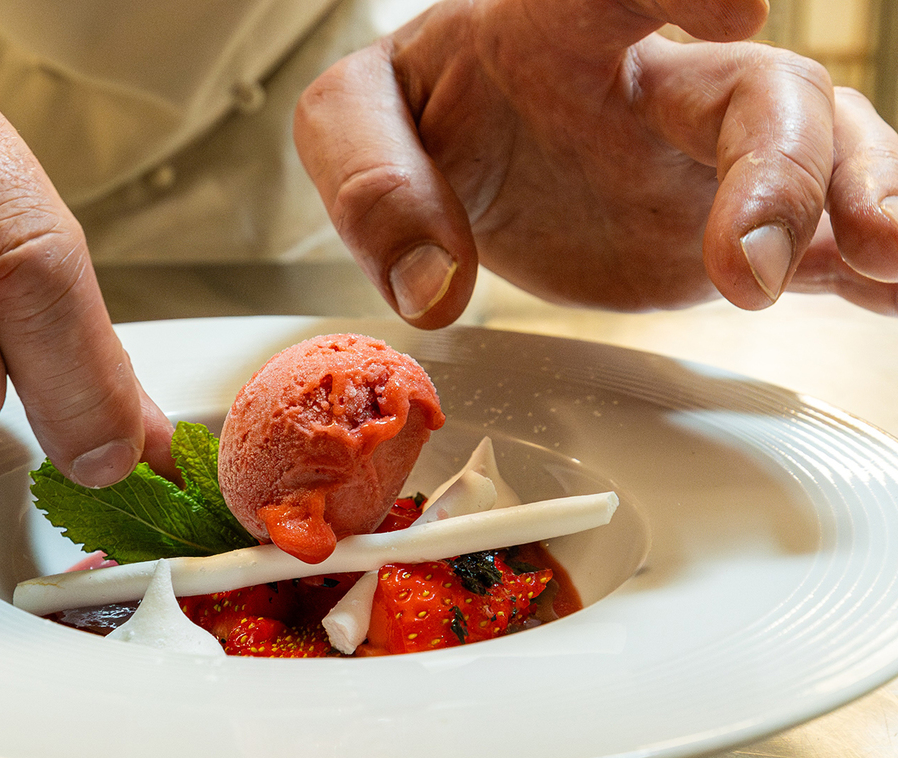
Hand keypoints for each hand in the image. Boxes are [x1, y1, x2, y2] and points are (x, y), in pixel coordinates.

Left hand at [293, 0, 897, 326]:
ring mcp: (703, 155)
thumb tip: (429, 287)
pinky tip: (897, 286)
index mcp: (558, 28)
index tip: (734, 2)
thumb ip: (375, 186)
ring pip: (818, 154)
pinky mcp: (724, 222)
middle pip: (756, 92)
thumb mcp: (356, 122)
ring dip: (862, 202)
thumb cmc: (420, 113)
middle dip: (781, 167)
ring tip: (890, 261)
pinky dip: (864, 261)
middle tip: (754, 265)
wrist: (467, 154)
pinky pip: (815, 234)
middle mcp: (657, 80)